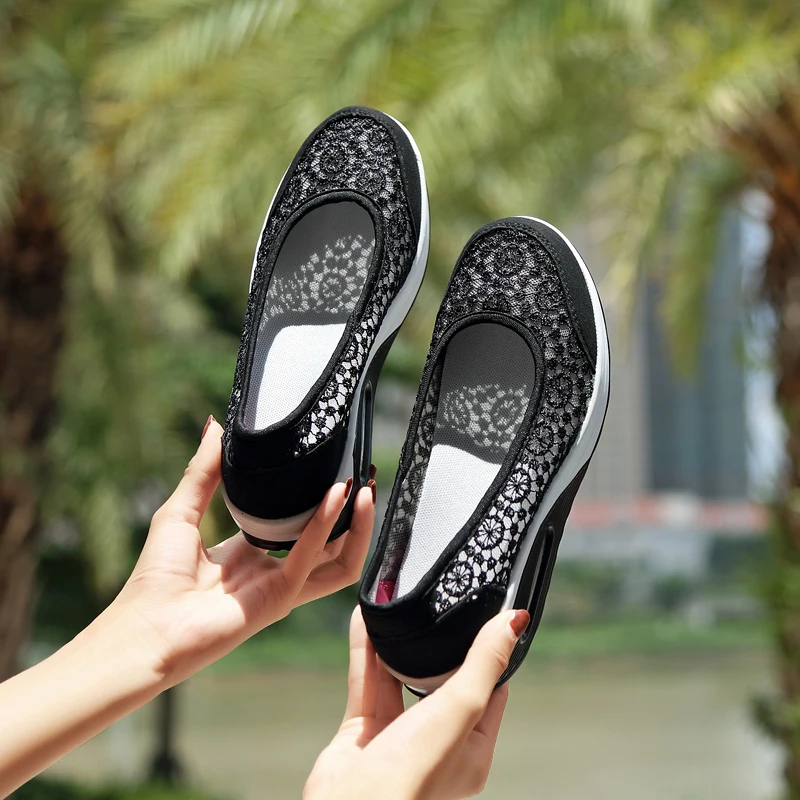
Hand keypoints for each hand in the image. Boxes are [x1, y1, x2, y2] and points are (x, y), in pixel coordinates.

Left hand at [108, 416, 374, 685]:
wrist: (144, 629)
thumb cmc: (155, 577)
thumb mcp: (181, 509)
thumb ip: (203, 470)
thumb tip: (216, 424)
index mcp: (252, 552)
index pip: (302, 525)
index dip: (323, 499)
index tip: (337, 467)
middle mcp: (274, 570)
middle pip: (333, 543)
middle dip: (354, 512)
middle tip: (364, 475)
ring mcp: (283, 587)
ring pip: (340, 558)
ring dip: (357, 524)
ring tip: (365, 487)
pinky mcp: (281, 597)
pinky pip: (313, 556)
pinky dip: (327, 524)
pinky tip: (337, 495)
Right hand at [304, 606, 528, 799]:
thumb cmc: (413, 775)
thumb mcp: (461, 709)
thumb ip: (484, 663)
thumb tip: (515, 621)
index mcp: (472, 748)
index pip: (489, 689)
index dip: (488, 653)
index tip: (484, 616)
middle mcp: (437, 744)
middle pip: (441, 681)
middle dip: (436, 644)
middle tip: (438, 606)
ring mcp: (398, 739)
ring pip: (399, 678)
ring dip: (397, 645)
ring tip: (399, 608)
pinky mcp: (364, 734)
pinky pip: (367, 682)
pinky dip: (365, 652)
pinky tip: (365, 621)